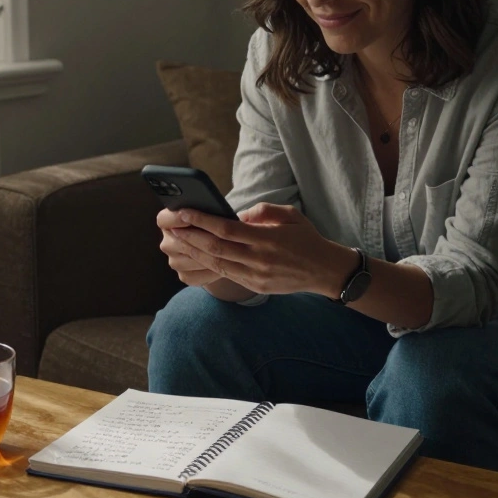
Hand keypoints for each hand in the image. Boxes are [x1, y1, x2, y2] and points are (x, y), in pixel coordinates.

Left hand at [166, 203, 349, 295]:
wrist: (325, 271)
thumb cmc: (306, 238)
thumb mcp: (290, 215)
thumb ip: (263, 211)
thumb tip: (236, 214)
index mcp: (267, 238)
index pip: (226, 228)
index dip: (202, 220)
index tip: (185, 211)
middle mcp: (259, 259)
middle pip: (216, 247)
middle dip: (191, 236)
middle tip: (173, 226)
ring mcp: (256, 275)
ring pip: (217, 263)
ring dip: (195, 251)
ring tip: (179, 240)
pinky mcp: (255, 286)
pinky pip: (227, 274)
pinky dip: (209, 264)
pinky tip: (197, 255)